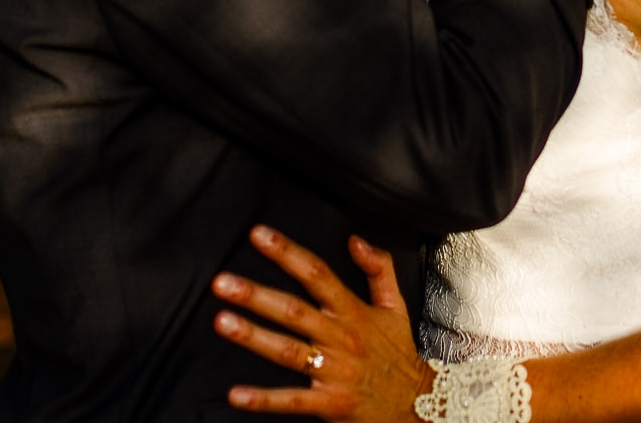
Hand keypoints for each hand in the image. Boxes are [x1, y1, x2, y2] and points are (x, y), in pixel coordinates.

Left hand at [214, 225, 431, 420]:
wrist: (419, 406)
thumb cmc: (398, 353)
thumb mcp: (395, 306)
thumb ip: (379, 268)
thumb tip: (354, 239)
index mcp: (353, 312)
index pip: (317, 274)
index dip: (287, 253)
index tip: (258, 235)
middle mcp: (341, 338)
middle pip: (294, 311)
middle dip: (256, 295)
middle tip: (222, 282)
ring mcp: (335, 372)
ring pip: (289, 352)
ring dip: (253, 337)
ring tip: (222, 322)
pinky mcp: (331, 404)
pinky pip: (293, 401)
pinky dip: (264, 399)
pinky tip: (236, 394)